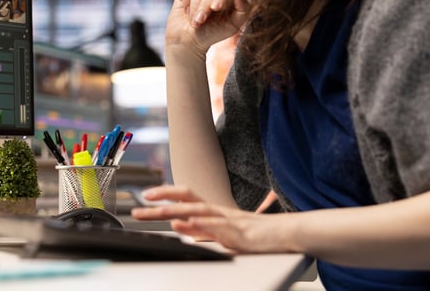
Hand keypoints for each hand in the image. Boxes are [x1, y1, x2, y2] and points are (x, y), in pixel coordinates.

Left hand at [131, 185, 292, 254]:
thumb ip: (204, 232)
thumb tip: (183, 231)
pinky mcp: (239, 234)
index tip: (146, 196)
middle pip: (186, 200)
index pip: (187, 196)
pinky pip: (217, 228)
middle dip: (162, 201)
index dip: (166, 193)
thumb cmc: (259, 236)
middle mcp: (219, 212)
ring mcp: (229, 221)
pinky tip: (186, 225)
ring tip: (156, 211)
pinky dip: (200, 225)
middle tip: (139, 206)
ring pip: (198, 211)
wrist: (290, 236)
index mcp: (214, 211)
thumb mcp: (224, 234)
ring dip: (175, 210)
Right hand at [166, 0, 248, 56]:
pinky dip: (187, 0)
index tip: (216, 8)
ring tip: (194, 22)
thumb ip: (243, 10)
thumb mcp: (232, 26)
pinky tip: (186, 12)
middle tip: (201, 19)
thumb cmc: (212, 34)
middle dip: (205, 6)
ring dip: (195, 8)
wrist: (189, 41)